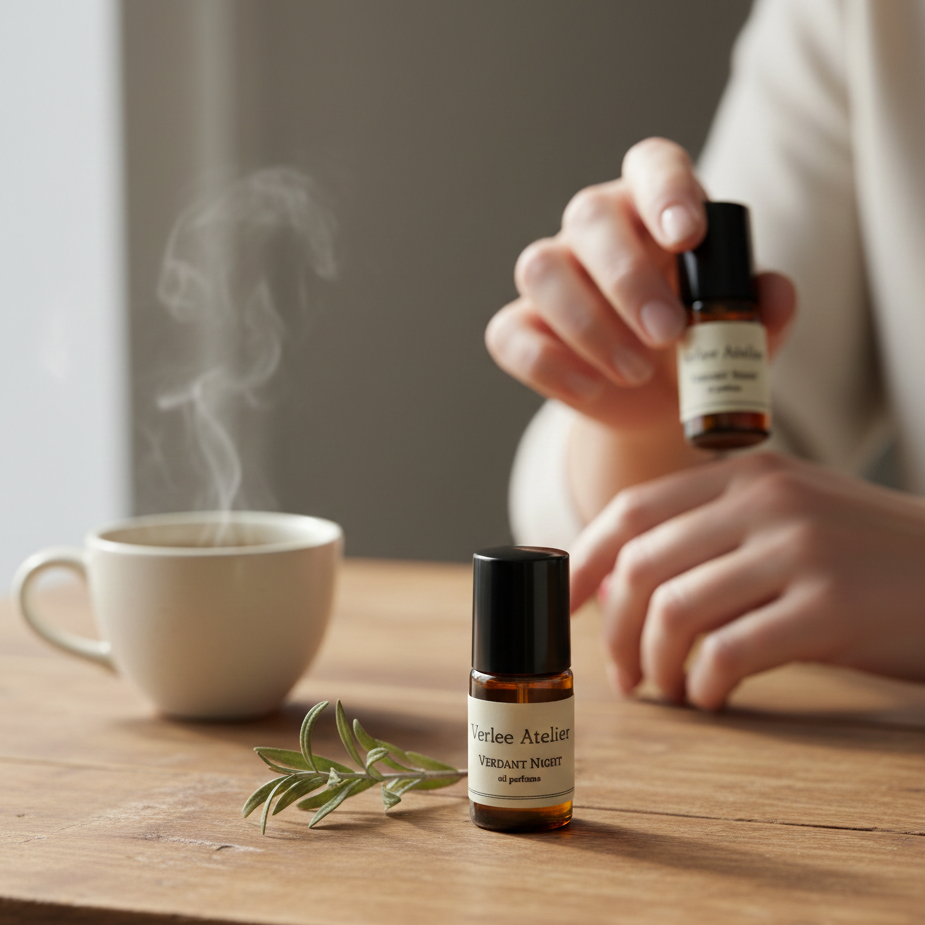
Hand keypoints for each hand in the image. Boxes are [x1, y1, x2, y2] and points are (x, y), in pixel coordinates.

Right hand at [485, 138, 794, 432]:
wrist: (655, 405)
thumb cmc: (698, 349)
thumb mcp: (741, 334)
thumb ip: (763, 312)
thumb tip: (776, 293)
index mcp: (652, 209)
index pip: (651, 165)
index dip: (665, 190)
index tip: (688, 236)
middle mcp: (595, 231)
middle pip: (589, 217)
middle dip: (628, 278)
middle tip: (668, 334)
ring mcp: (551, 276)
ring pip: (541, 269)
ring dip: (589, 324)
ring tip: (635, 372)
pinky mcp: (519, 327)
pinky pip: (510, 333)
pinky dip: (549, 364)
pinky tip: (592, 389)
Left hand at [570, 452, 924, 709]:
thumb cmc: (866, 555)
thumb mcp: (791, 513)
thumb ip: (715, 527)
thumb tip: (628, 578)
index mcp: (745, 475)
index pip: (631, 509)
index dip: (585, 560)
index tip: (569, 606)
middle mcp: (765, 502)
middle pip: (640, 564)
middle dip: (613, 628)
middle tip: (622, 672)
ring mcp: (797, 551)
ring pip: (674, 610)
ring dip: (653, 663)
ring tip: (666, 689)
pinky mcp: (829, 608)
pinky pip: (729, 653)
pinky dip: (704, 685)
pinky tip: (712, 698)